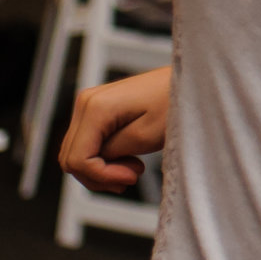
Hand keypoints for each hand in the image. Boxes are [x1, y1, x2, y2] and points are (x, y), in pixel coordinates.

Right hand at [59, 67, 171, 192]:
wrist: (189, 82)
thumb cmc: (174, 102)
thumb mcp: (145, 135)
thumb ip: (112, 152)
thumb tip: (91, 165)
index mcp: (95, 107)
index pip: (77, 159)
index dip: (101, 176)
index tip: (131, 177)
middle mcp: (85, 103)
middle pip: (71, 158)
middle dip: (100, 175)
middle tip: (133, 174)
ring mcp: (89, 105)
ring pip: (76, 154)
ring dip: (102, 169)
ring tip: (134, 166)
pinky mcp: (97, 110)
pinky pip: (88, 144)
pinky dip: (104, 158)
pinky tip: (129, 157)